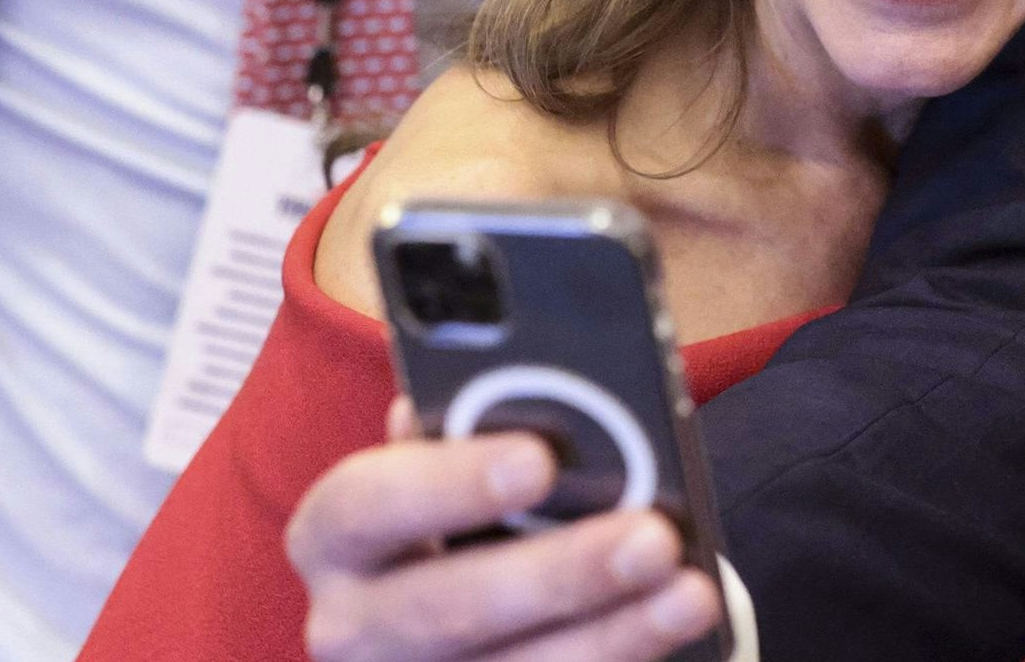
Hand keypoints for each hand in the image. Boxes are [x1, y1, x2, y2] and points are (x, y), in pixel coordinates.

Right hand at [286, 405, 724, 661]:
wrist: (454, 611)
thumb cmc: (460, 512)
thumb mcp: (451, 469)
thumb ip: (472, 433)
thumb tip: (528, 386)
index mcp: (334, 535)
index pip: (362, 504)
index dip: (446, 484)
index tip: (537, 462)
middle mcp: (352, 623)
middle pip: (445, 609)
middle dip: (558, 575)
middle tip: (652, 538)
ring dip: (609, 637)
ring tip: (689, 594)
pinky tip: (669, 632)